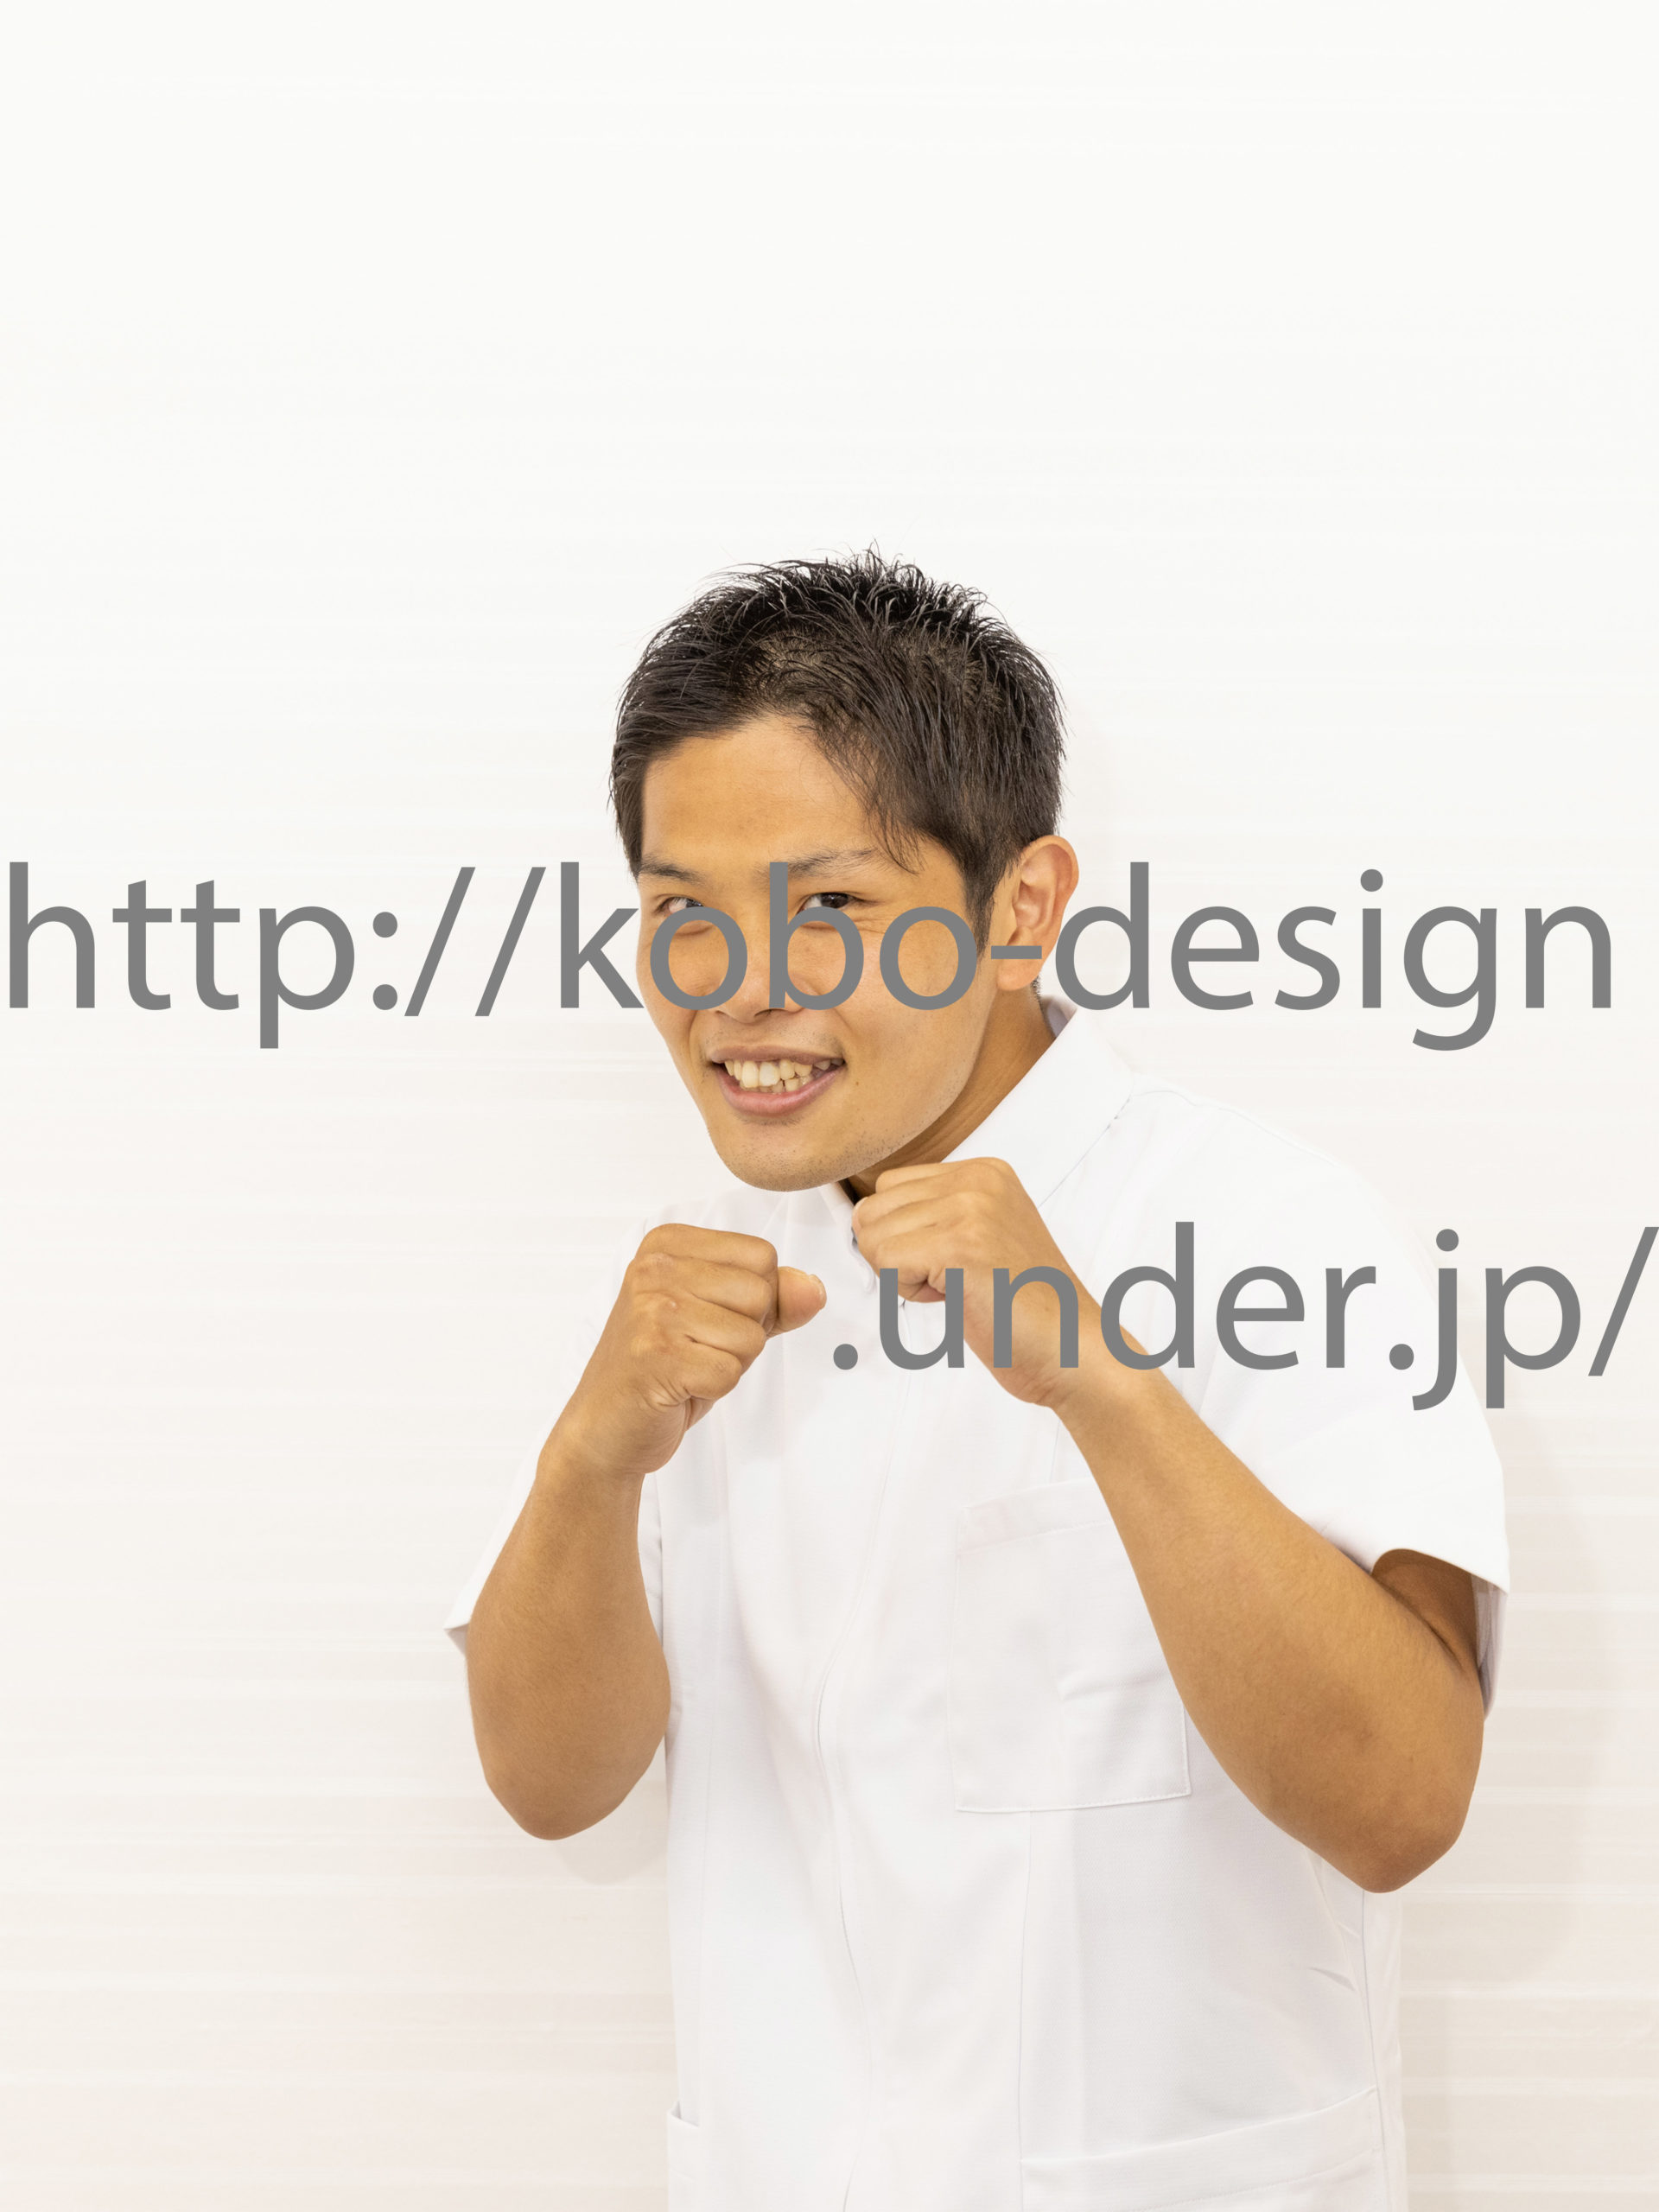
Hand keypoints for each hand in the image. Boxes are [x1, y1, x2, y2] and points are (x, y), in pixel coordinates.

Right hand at [555, 1225, 824, 1484]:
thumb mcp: (722, 1319)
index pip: (762, 1256)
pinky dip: (714, 1388)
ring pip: (751, 1336)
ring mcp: (652, 1310)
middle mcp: (655, 1267)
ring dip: (730, 1363)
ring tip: (687, 1365)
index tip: (706, 1318)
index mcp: (668, 1243)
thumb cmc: (665, 1366)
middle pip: (761, 1293)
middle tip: (696, 1348)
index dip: (753, 1299)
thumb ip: (773, 1298)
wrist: (606, 1426)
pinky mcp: (656, 1355)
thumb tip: (814, 1288)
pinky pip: (730, 1372)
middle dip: (744, 1333)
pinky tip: (679, 1385)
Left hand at [852, 1158, 1101, 1409]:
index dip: (904, 1235)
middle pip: (874, 1208)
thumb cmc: (1024, 1307)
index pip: (890, 1187)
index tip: (951, 1261)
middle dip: (896, 1253)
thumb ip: (933, 1214)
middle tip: (952, 1278)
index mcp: (984, 1171)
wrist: (1071, 1349)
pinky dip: (907, 1292)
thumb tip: (861, 1217)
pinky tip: (954, 1298)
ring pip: (873, 1236)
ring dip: (902, 1275)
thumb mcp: (980, 1235)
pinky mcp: (960, 1244)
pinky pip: (885, 1261)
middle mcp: (978, 1179)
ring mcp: (971, 1208)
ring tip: (957, 1287)